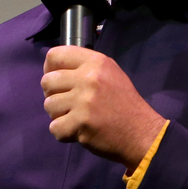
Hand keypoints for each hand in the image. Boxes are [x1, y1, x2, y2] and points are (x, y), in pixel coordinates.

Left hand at [40, 46, 164, 169]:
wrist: (141, 133)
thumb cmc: (123, 103)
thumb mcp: (109, 74)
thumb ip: (83, 68)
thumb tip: (52, 69)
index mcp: (96, 62)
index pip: (56, 55)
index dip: (49, 68)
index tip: (57, 81)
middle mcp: (89, 78)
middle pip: (47, 81)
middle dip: (53, 94)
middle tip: (68, 104)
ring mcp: (84, 101)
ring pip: (48, 105)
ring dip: (58, 115)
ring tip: (76, 118)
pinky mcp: (80, 123)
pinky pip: (54, 127)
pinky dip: (63, 133)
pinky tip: (78, 131)